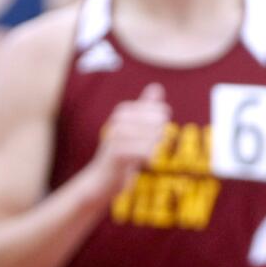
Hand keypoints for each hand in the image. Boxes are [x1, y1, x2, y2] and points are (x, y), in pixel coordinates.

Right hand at [91, 83, 169, 197]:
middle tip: (148, 146)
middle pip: (158, 123)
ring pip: (153, 137)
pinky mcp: (117, 153)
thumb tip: (157, 86)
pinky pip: (145, 151)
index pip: (160, 111)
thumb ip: (145, 108)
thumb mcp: (135, 128)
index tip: (152, 134)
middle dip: (159, 136)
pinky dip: (148, 157)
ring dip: (153, 148)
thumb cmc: (122, 153)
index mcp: (123, 110)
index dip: (162, 125)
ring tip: (143, 154)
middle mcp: (118, 119)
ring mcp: (116, 135)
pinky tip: (142, 161)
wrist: (102, 180)